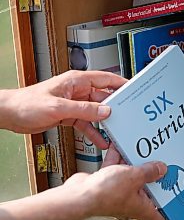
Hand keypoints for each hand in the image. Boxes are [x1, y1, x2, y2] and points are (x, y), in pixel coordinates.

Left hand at [2, 70, 126, 147]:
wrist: (11, 114)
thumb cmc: (27, 103)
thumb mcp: (59, 107)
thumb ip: (84, 110)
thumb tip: (105, 111)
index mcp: (76, 81)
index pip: (105, 79)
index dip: (121, 83)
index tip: (134, 90)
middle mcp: (77, 90)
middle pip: (103, 97)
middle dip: (116, 107)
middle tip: (129, 116)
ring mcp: (73, 103)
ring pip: (95, 112)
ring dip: (105, 122)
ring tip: (117, 131)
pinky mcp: (68, 115)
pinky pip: (86, 123)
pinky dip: (93, 132)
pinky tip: (100, 141)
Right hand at [64, 160, 167, 219]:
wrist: (79, 194)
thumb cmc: (104, 195)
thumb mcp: (134, 177)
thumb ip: (149, 172)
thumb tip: (161, 169)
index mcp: (140, 208)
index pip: (158, 218)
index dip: (167, 211)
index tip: (175, 199)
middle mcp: (128, 202)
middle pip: (144, 191)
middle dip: (150, 177)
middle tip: (159, 166)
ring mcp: (116, 193)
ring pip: (128, 177)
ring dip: (133, 165)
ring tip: (140, 151)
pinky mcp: (104, 184)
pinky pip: (114, 169)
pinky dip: (117, 159)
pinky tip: (118, 148)